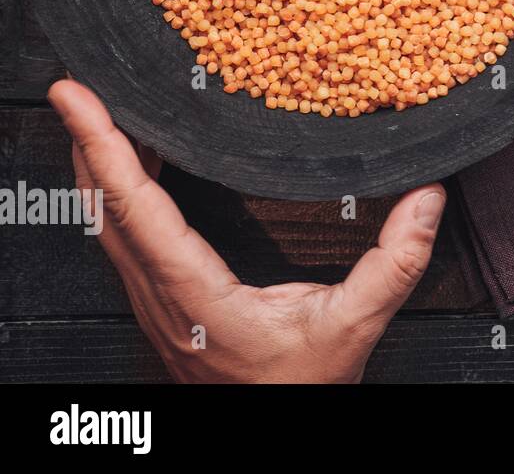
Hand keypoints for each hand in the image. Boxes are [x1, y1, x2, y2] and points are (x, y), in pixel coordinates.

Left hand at [47, 79, 445, 382]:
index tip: (77, 99)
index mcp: (194, 291)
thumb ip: (393, 263)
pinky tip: (132, 173)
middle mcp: (159, 295)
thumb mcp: (355, 325)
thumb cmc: (300, 389)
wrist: (271, 433)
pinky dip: (115, 193)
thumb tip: (426, 198)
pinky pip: (121, 237)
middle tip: (80, 90)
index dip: (103, 146)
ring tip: (99, 116)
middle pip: (100, 206)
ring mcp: (153, 302)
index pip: (135, 205)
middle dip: (86, 141)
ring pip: (102, 223)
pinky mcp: (162, 303)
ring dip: (96, 166)